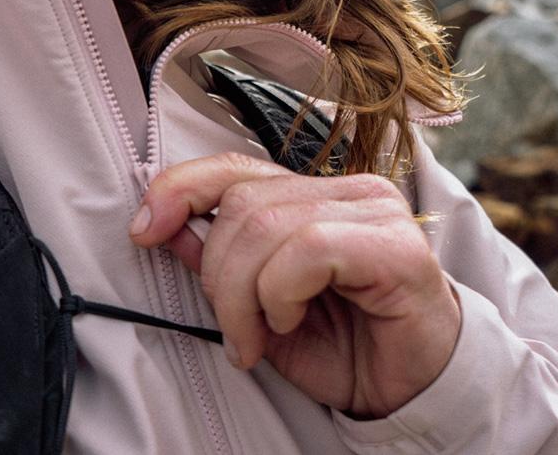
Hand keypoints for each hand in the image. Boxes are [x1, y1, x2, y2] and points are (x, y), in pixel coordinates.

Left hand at [130, 153, 460, 417]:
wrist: (413, 391)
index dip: (178, 189)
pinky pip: (306, 249)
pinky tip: (289, 322)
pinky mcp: (394, 244)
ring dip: (244, 296)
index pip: (232, 166)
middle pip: (241, 202)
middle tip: (235, 330)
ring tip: (257, 337)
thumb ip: (219, 259)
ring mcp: (373, 210)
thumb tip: (162, 225)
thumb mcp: (259, 304)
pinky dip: (279, 293)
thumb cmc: (341, 343)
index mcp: (312, 191)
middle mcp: (345, 188)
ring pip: (266, 225)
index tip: (144, 230)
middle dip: (218, 275)